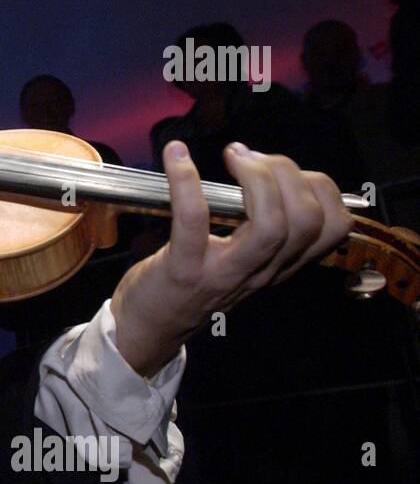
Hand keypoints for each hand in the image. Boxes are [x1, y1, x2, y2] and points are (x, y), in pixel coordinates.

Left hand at [110, 140, 352, 376]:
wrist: (149, 327)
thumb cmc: (190, 284)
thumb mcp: (241, 262)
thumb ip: (261, 229)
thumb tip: (267, 171)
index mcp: (280, 265)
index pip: (334, 227)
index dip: (321, 187)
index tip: (283, 169)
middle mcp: (261, 271)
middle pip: (307, 220)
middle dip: (287, 173)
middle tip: (249, 158)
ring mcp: (224, 273)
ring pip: (272, 225)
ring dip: (257, 178)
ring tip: (233, 158)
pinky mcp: (183, 269)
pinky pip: (194, 219)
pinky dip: (186, 182)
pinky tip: (177, 156)